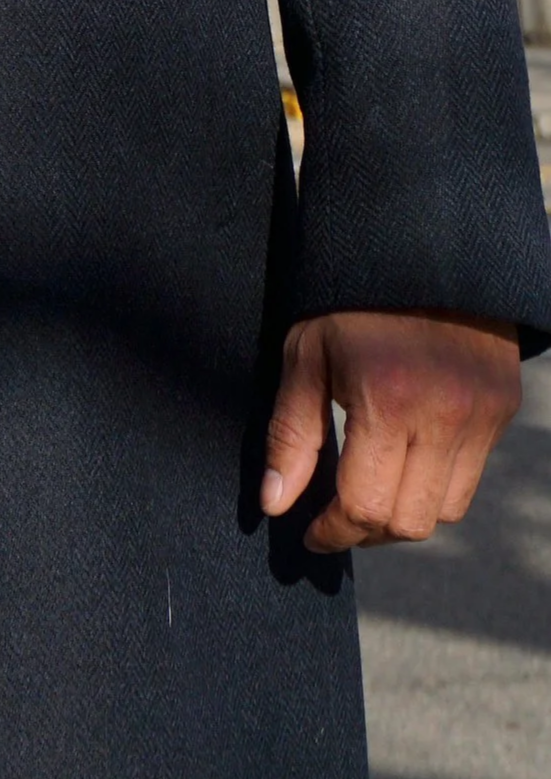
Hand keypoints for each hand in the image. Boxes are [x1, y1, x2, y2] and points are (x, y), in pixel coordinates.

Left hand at [261, 310, 521, 550]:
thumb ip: (291, 435)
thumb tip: (276, 505)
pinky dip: (435, 484)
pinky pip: (470, 477)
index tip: (310, 533)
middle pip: (409, 522)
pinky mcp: (502, 410)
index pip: (364, 506)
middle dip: (366, 531)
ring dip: (404, 513)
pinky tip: (404, 459)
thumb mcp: (306, 355)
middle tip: (336, 517)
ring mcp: (482, 416)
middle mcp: (444, 416)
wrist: (422, 245)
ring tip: (369, 489)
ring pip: (445, 510)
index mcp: (387, 401)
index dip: (333, 532)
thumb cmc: (349, 299)